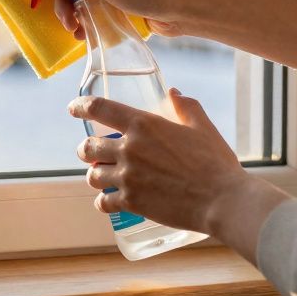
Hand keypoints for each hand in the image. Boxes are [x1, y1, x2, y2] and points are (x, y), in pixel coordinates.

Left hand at [70, 89, 258, 235]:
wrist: (223, 201)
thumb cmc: (215, 162)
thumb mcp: (202, 126)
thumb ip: (185, 106)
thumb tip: (173, 92)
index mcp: (143, 125)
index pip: (99, 108)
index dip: (81, 106)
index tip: (73, 108)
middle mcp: (129, 149)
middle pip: (87, 147)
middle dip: (87, 149)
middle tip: (93, 153)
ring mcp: (128, 177)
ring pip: (92, 176)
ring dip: (95, 175)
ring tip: (102, 177)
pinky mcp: (131, 203)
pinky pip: (103, 202)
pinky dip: (103, 202)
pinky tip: (109, 201)